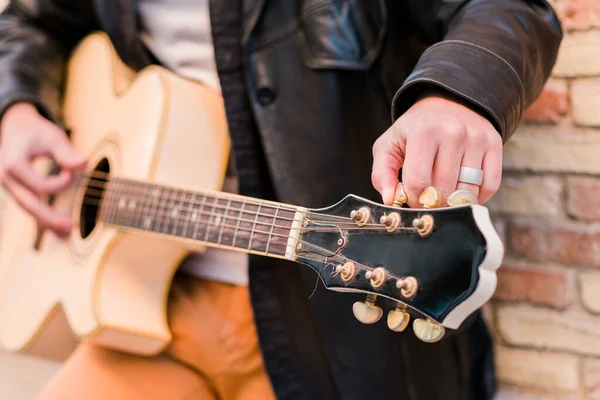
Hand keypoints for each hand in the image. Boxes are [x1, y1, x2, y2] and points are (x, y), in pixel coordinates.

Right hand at [0, 103, 85, 235]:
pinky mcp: (16, 189)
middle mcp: (6, 178)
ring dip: (47, 221)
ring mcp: (9, 186)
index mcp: (13, 164)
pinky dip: (43, 217)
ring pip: (28, 208)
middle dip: (50, 218)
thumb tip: (84, 163)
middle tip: (71, 226)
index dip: (61, 183)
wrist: (15, 126)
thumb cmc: (35, 131)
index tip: (72, 172)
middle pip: (29, 204)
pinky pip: (29, 206)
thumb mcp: (51, 136)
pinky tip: (58, 230)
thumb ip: (66, 152)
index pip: (40, 185)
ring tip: (66, 233)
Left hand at [371, 91, 502, 207]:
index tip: (412, 198)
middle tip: (427, 198)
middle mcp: (453, 133)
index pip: (419, 183)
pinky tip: (462, 190)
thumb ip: (381, 174)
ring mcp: (476, 139)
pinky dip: (476, 198)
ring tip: (443, 193)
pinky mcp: (494, 145)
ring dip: (453, 202)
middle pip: (443, 190)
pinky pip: (490, 187)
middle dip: (432, 202)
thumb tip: (390, 200)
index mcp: (423, 132)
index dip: (413, 199)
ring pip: (466, 192)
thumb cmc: (415, 130)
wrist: (449, 102)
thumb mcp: (389, 145)